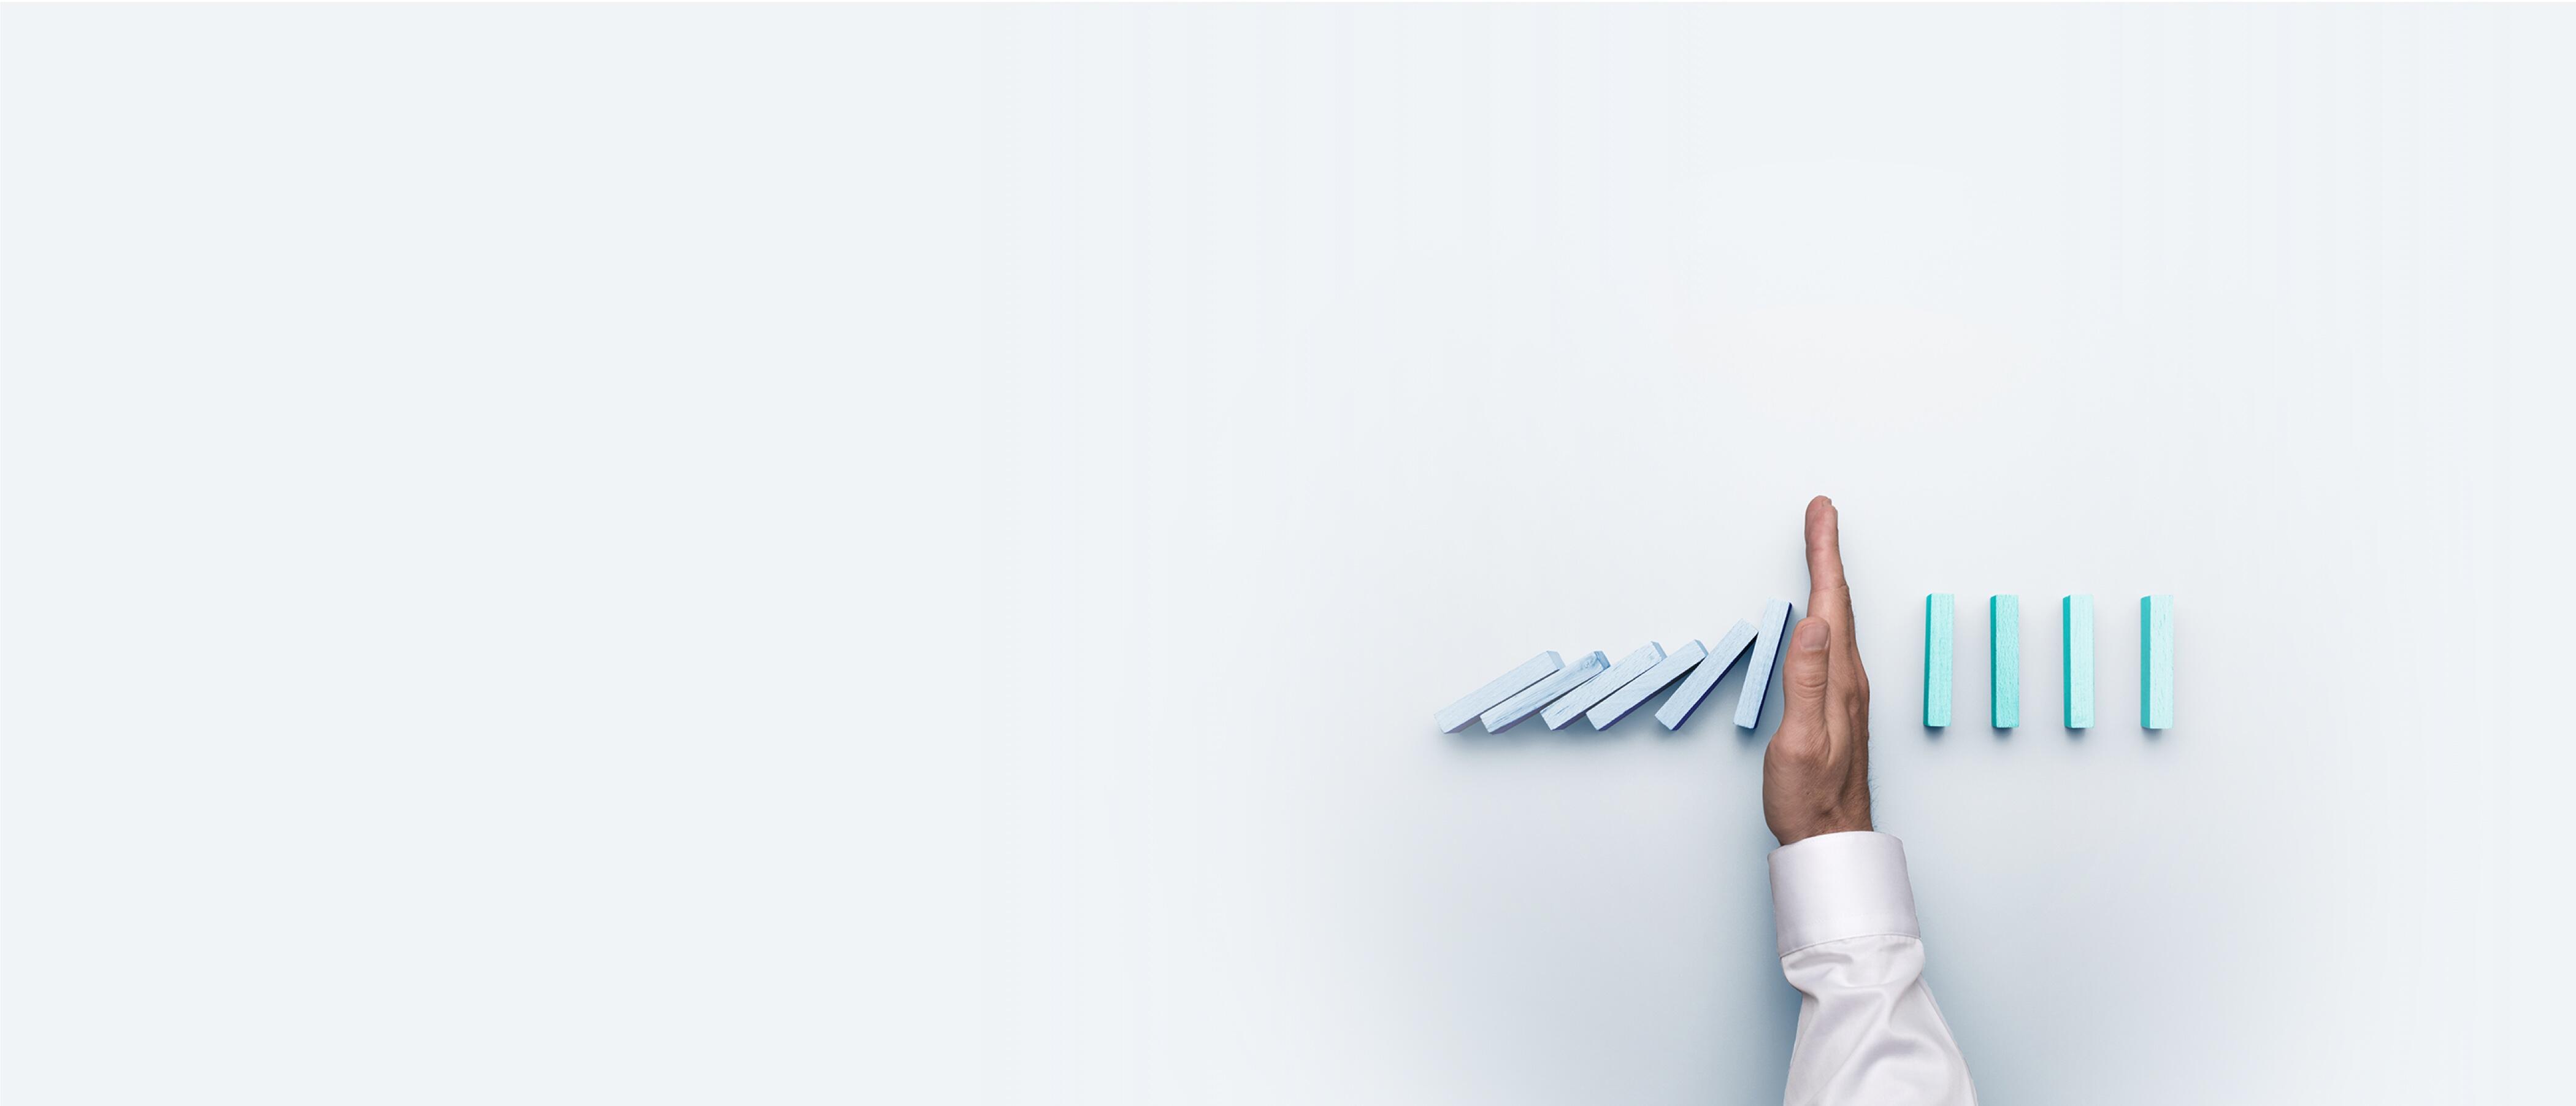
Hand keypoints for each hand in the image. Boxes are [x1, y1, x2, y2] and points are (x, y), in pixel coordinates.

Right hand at [1763, 497, 1874, 845]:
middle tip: (1821, 514)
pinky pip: (1833, 642)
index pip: (1829, 603)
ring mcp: (1846, 691)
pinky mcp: (1838, 704)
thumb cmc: (1809, 797)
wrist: (1830, 839)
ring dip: (1827, 579)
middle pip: (1837, 602)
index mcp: (1839, 680)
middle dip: (1827, 553)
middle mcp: (1849, 679)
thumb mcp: (1801, 739)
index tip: (1821, 513)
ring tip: (1821, 549)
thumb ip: (1805, 680)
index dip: (1824, 554)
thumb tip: (1812, 622)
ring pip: (1836, 620)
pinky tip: (1820, 613)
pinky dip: (1825, 611)